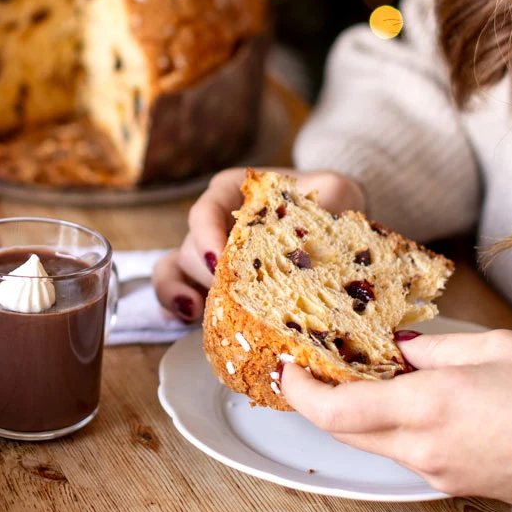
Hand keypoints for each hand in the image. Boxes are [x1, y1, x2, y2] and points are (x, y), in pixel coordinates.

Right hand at [152, 167, 364, 322]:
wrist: (331, 225)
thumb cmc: (328, 202)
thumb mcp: (337, 191)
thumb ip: (331, 199)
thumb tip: (326, 221)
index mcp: (236, 192)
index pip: (209, 209)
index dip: (208, 234)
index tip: (221, 260)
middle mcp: (216, 220)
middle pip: (194, 245)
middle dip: (209, 274)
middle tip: (234, 297)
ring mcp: (208, 252)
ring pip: (181, 268)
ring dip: (190, 292)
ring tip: (203, 315)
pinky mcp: (206, 281)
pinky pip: (173, 288)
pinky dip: (173, 303)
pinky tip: (188, 319)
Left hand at [280, 328, 511, 501]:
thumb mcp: (492, 348)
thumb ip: (432, 347)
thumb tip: (395, 346)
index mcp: (428, 405)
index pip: (336, 411)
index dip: (300, 390)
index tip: (285, 365)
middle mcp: (422, 446)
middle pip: (342, 431)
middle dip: (315, 398)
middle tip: (306, 363)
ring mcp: (435, 470)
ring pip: (367, 442)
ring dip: (347, 412)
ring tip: (347, 373)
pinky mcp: (449, 480)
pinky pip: (397, 451)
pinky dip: (379, 425)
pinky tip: (389, 398)